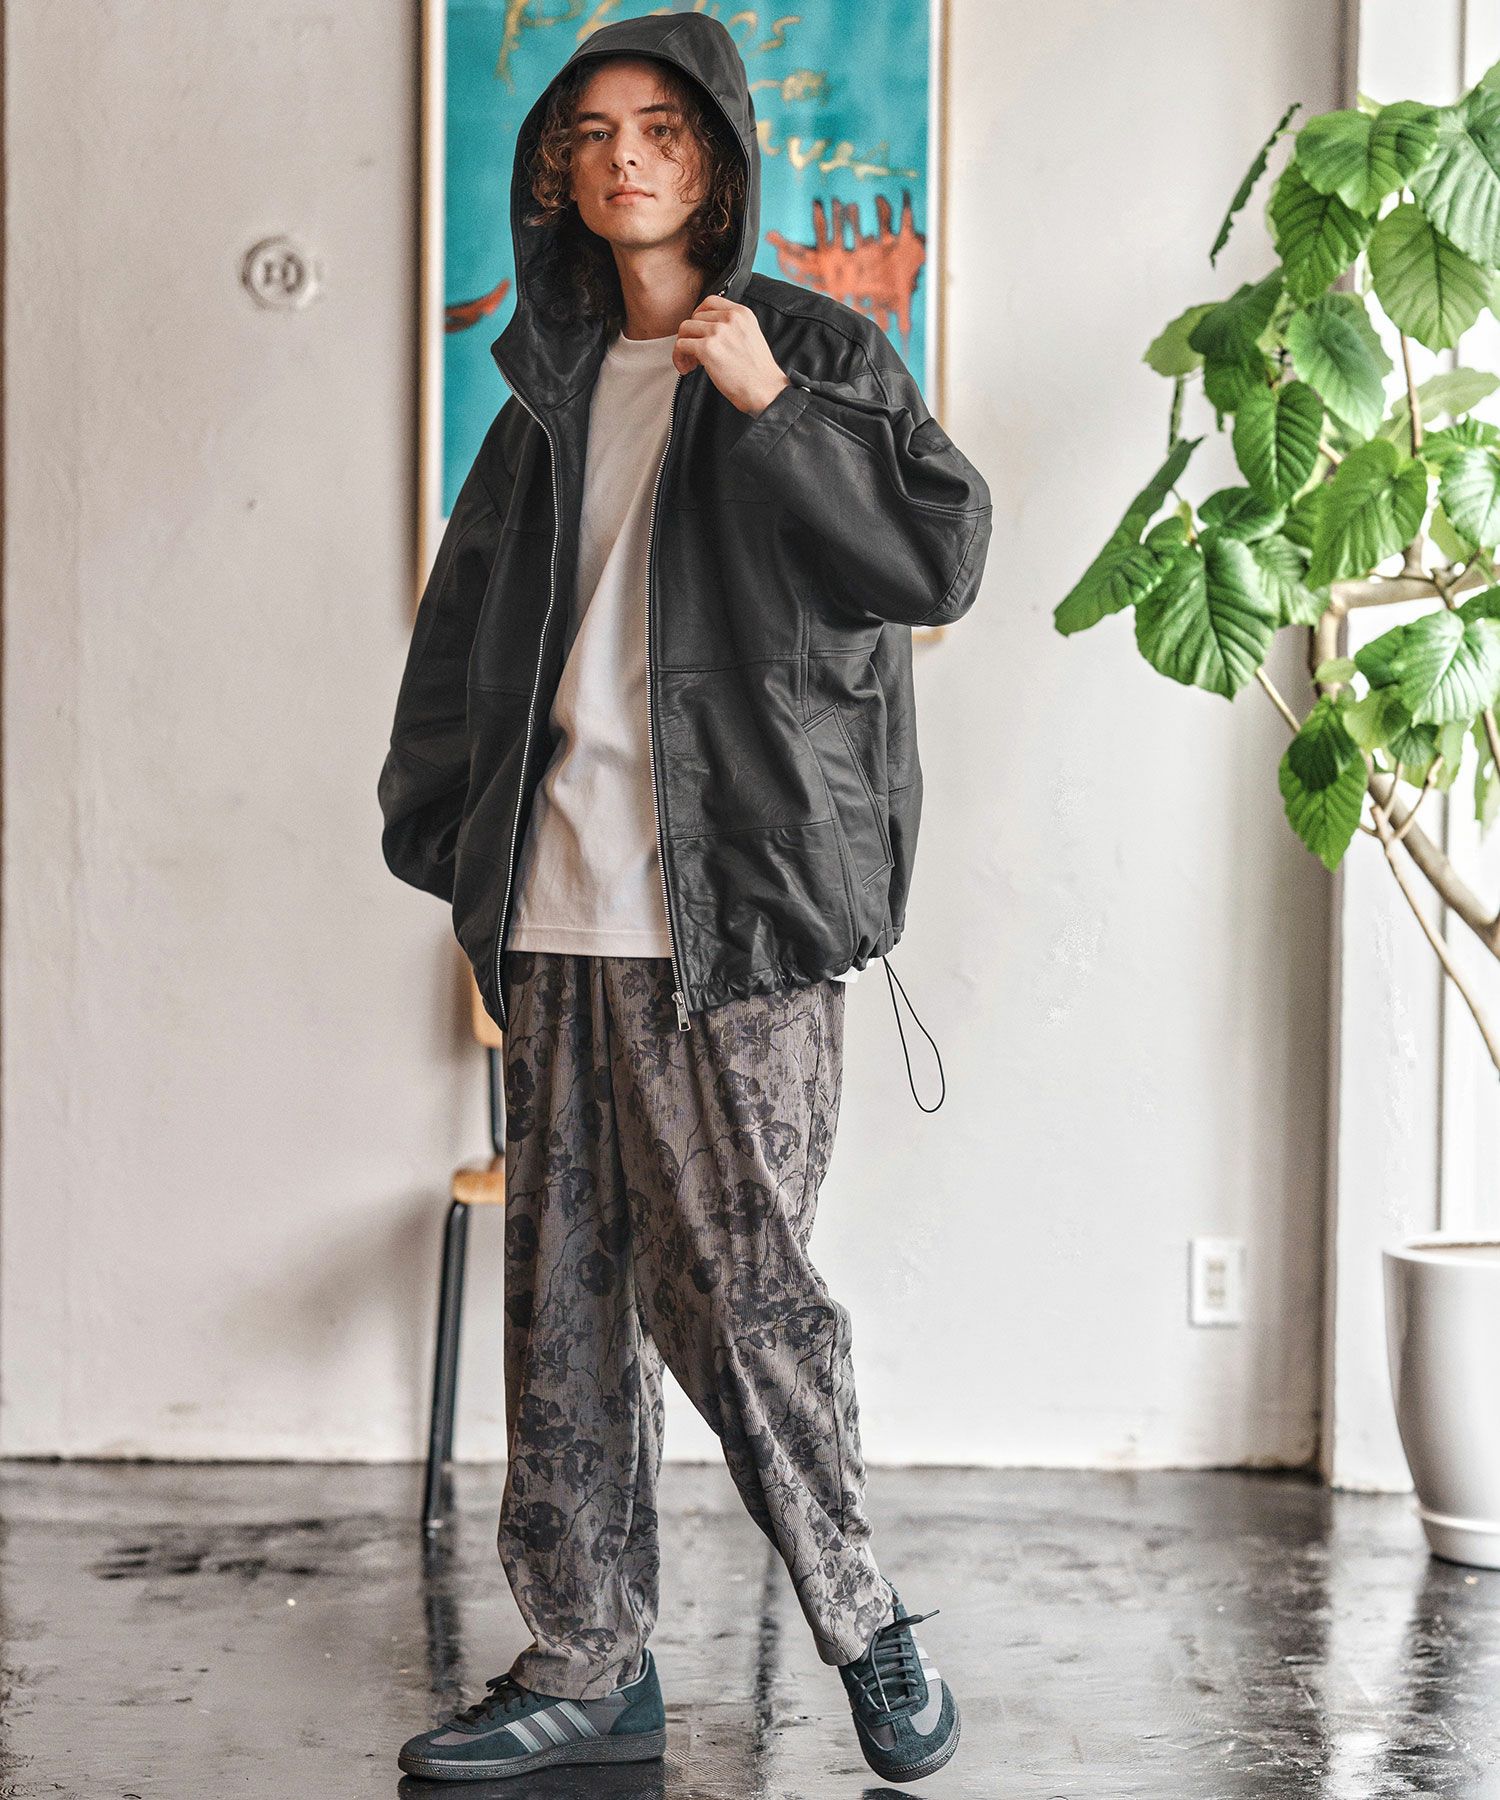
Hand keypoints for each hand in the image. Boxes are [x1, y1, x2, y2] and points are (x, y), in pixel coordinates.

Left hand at [673, 296, 789, 415]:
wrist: (766, 391)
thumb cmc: (759, 373)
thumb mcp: (751, 337)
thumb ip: (732, 328)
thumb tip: (708, 330)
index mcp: (742, 313)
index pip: (710, 301)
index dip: (699, 316)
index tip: (699, 332)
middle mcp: (730, 318)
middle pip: (695, 316)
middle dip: (692, 335)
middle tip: (696, 353)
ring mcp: (718, 332)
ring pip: (685, 329)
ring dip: (684, 346)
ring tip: (692, 362)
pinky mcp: (708, 348)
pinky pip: (681, 345)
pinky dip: (679, 358)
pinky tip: (687, 369)